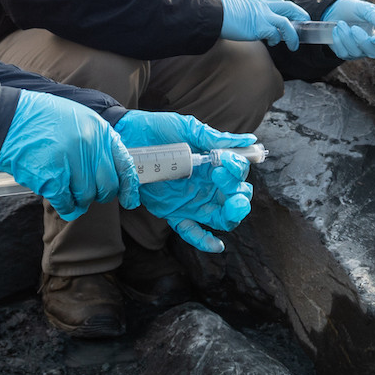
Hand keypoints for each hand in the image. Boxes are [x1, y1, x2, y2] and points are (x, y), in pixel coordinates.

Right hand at [0, 91, 137, 221]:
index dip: (129, 186)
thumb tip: (110, 167)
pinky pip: (67, 204)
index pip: (124, 163)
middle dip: (100, 194)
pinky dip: (66, 206)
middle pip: (107, 186)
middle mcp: (89, 147)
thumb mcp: (78, 118)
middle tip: (88, 193)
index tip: (130, 200)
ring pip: (87, 197)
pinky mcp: (53, 179)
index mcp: (98, 130)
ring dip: (79, 200)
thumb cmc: (42, 118)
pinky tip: (59, 198)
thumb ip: (97, 140)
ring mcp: (71, 164)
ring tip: (67, 189)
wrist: (8, 119)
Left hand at [119, 110, 256, 251]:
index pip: (238, 174)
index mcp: (214, 165)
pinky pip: (191, 230)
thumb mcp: (187, 129)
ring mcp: (191, 201)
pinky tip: (217, 245)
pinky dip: (204, 240)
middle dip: (239, 195)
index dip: (236, 169)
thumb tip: (249, 139)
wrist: (125, 137)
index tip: (223, 160)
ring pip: (220, 217)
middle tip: (222, 181)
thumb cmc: (157, 130)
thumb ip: (214, 138)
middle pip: (235, 198)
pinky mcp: (174, 212)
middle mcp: (207, 186)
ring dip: (229, 215)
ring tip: (231, 209)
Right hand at [221, 0, 307, 48]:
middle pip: (289, 7)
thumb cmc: (222, 15)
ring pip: (286, 23)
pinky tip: (272, 44)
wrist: (214, 15)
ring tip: (293, 45)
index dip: (290, 9)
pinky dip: (276, 40)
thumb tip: (256, 25)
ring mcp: (262, 16)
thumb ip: (252, 14)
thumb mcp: (240, 9)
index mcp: (258, 2)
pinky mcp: (259, 26)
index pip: (279, 2)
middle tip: (305, 23)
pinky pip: (274, 34)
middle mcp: (262, 6)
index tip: (295, 16)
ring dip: (292, 35)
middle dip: (300, 15)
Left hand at [320, 0, 374, 60]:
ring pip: (356, 53)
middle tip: (354, 28)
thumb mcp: (365, 9)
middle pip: (374, 53)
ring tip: (341, 23)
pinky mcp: (347, 54)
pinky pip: (343, 53)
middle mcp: (373, 46)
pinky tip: (336, 30)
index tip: (374, 38)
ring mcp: (360, 52)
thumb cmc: (354, 10)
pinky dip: (338, 40)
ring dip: (347, 37)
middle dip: (362, 41)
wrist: (334, 11)